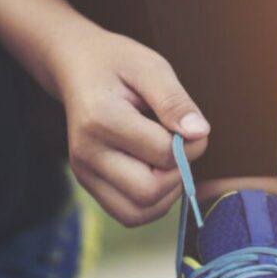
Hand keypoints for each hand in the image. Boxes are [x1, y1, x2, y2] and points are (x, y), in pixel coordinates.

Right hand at [51, 19, 207, 226]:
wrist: (77, 66)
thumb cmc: (118, 63)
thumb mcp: (151, 68)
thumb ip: (175, 101)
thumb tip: (200, 133)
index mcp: (100, 119)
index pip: (162, 154)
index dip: (191, 144)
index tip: (191, 125)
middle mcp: (86, 153)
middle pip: (148, 192)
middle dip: (178, 173)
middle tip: (179, 145)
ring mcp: (84, 173)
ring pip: (138, 212)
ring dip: (167, 192)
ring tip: (167, 159)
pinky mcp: (88, 184)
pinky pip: (129, 214)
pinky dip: (152, 202)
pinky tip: (157, 172)